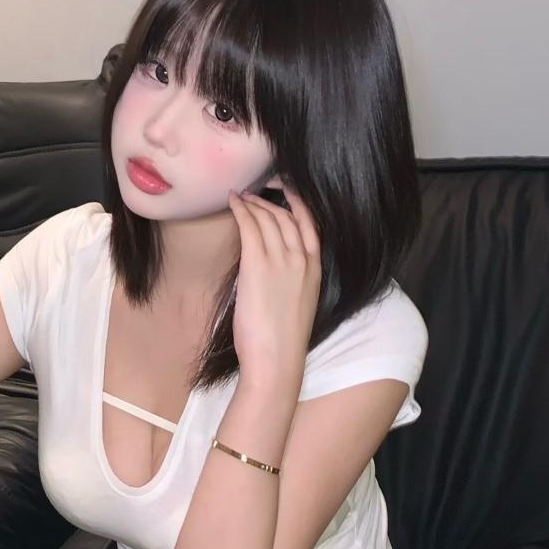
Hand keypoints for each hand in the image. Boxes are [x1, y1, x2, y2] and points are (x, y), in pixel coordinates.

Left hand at [227, 183, 321, 381]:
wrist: (276, 358)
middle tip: (253, 193)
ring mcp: (281, 260)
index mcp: (315, 268)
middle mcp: (302, 258)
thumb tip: (271, 267)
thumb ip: (290, 279)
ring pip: (268, 217)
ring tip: (240, 198)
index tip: (284, 190)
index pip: (310, 223)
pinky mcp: (258, 264)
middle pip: (286, 216)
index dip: (297, 202)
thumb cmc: (282, 339)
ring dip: (253, 203)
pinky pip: (250, 226)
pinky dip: (241, 210)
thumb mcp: (297, 302)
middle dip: (269, 200)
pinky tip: (232, 203)